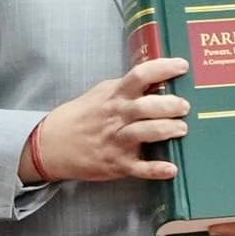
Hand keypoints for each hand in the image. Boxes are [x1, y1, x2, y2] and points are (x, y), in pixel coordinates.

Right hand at [20, 55, 190, 183]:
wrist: (50, 144)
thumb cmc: (82, 116)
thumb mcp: (101, 94)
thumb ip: (127, 87)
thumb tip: (158, 77)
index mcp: (115, 96)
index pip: (139, 76)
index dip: (162, 68)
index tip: (182, 65)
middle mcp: (117, 117)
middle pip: (144, 107)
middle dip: (167, 105)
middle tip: (184, 106)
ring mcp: (117, 141)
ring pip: (143, 133)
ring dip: (164, 130)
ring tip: (182, 129)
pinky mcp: (117, 164)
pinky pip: (139, 168)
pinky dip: (155, 170)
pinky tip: (171, 169)